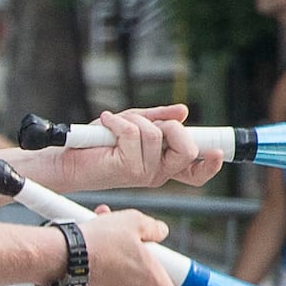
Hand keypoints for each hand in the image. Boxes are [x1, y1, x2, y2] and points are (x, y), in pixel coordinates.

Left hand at [37, 103, 222, 195]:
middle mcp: (157, 173)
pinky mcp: (127, 168)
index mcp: (163, 164)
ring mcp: (143, 173)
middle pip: (189, 150)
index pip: (195, 171)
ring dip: (135, 121)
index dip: (210, 163)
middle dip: (172, 127)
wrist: (68, 157)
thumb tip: (183, 112)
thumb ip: (158, 117)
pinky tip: (106, 123)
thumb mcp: (133, 123)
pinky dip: (118, 121)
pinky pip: (134, 133)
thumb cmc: (99, 141)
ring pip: (156, 134)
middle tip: (149, 123)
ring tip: (116, 126)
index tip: (218, 151)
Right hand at [77, 205, 179, 285]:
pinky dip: (108, 255)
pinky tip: (97, 236)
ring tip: (111, 230)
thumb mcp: (135, 221)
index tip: (176, 276)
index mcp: (151, 279)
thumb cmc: (101, 241)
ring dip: (124, 251)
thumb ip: (154, 227)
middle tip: (136, 239)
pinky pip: (112, 269)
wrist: (64, 254)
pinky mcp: (99, 285)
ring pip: (129, 270)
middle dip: (144, 257)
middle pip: (150, 277)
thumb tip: (160, 231)